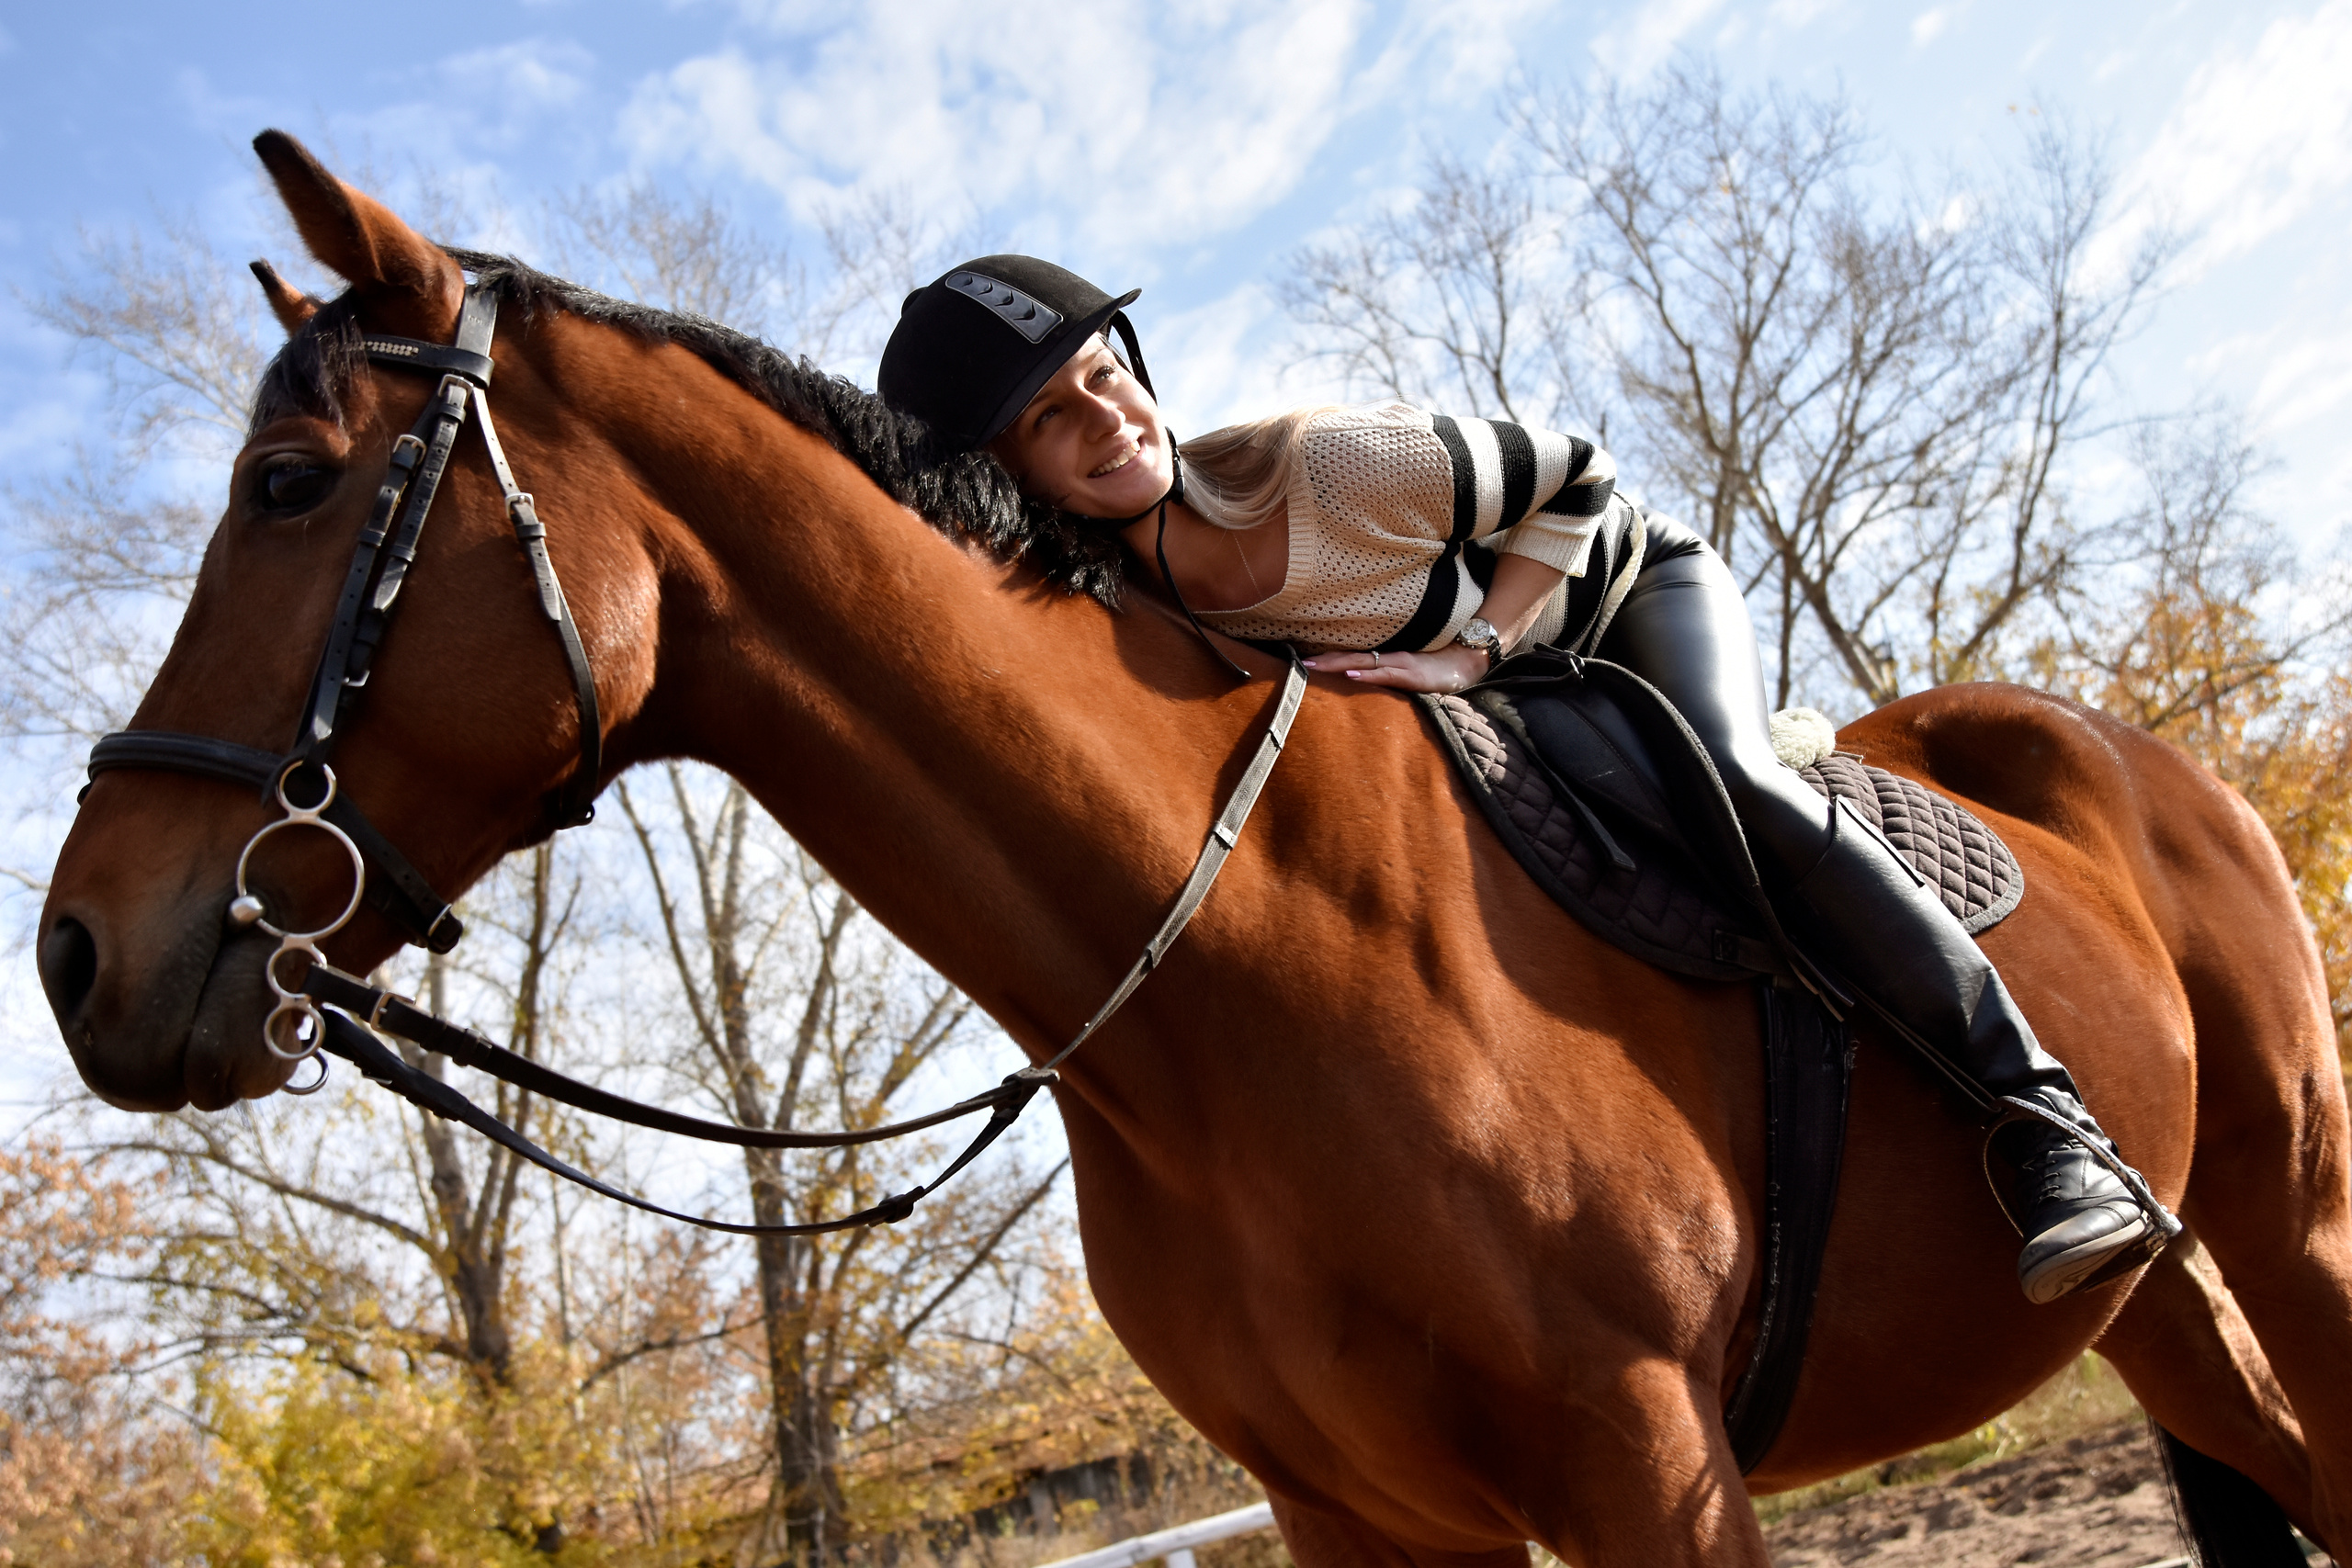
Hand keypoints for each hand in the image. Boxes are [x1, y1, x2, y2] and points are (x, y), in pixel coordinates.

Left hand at [1303, 645, 1487, 692]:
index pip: (1350, 657)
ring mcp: (1400, 665)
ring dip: (1337, 665)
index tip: (1303, 661)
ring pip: (1363, 662)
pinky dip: (1368, 674)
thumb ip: (1386, 678)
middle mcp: (1388, 658)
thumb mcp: (1406, 675)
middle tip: (1299, 663)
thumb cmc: (1436, 670)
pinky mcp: (1413, 675)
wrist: (1466, 662)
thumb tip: (1362, 687)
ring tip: (1314, 666)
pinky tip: (1352, 674)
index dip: (1327, 659)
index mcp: (1385, 659)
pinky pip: (1387, 674)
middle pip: (1350, 657)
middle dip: (1324, 661)